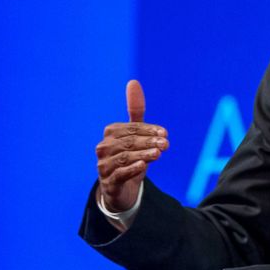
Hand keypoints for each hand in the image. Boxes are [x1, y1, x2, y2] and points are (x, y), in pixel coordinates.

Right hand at [95, 80, 168, 211]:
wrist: (122, 187)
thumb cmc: (130, 155)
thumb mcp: (135, 133)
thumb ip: (136, 110)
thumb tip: (133, 82)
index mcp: (111, 133)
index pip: (131, 128)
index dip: (149, 130)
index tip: (165, 133)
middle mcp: (104, 148)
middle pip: (128, 142)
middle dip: (148, 141)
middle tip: (166, 143)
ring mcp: (104, 166)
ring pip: (123, 158)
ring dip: (142, 154)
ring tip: (158, 153)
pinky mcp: (108, 182)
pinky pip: (118, 174)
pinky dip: (131, 169)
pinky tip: (143, 166)